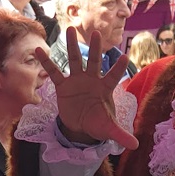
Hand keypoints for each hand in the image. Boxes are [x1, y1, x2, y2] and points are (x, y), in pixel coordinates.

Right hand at [33, 25, 138, 149]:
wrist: (81, 126)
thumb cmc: (98, 123)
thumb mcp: (109, 129)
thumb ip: (121, 135)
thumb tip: (136, 145)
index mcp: (104, 88)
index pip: (114, 75)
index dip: (118, 68)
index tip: (124, 57)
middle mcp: (91, 80)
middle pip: (94, 61)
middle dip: (95, 48)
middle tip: (97, 33)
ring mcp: (76, 81)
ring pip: (74, 60)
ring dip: (72, 46)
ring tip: (70, 30)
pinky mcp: (63, 86)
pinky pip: (54, 72)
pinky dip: (47, 62)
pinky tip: (39, 50)